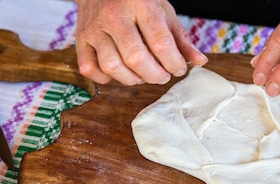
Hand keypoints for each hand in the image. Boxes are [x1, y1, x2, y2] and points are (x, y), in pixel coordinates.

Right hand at [73, 0, 207, 85]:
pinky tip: (119, 72)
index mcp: (140, 4)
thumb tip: (199, 61)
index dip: (173, 63)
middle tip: (162, 76)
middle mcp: (114, 16)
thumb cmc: (136, 1)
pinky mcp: (80, 39)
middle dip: (155, 75)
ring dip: (132, 79)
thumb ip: (180, 38)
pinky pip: (90, 69)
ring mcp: (94, 28)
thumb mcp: (162, 11)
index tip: (179, 69)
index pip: (160, 42)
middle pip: (136, 59)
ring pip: (112, 67)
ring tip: (142, 75)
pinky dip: (105, 78)